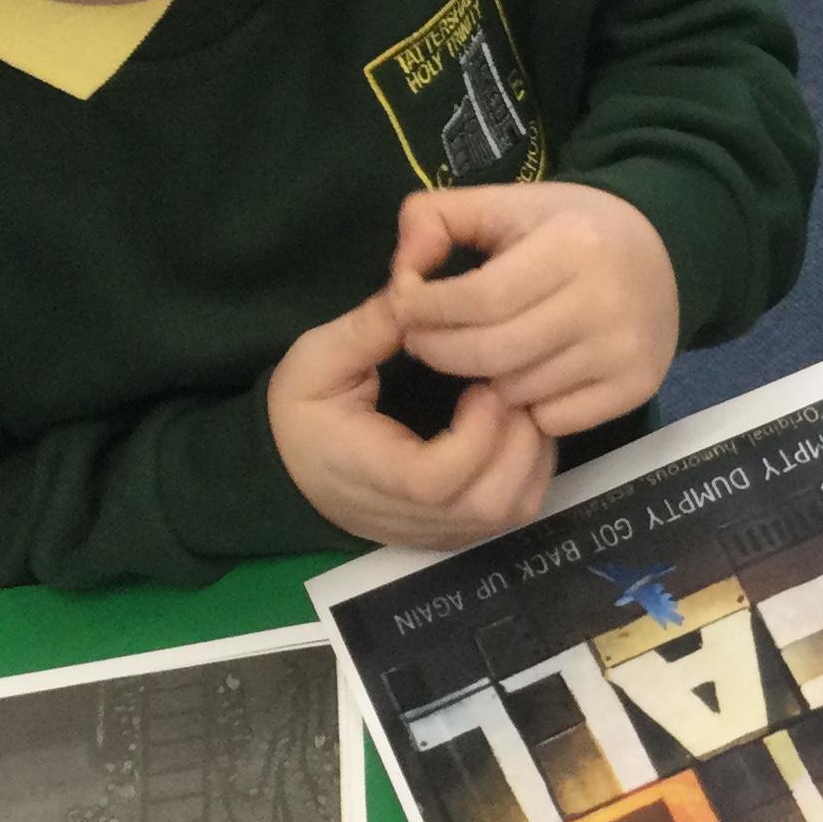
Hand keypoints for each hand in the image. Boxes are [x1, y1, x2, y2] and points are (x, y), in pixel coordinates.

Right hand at [268, 290, 555, 549]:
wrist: (291, 471)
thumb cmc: (304, 412)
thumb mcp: (318, 358)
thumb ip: (370, 328)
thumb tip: (419, 290)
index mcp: (366, 471)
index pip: (436, 481)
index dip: (477, 435)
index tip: (484, 385)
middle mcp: (408, 514)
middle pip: (490, 504)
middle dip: (518, 439)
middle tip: (512, 387)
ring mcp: (438, 531)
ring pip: (511, 510)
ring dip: (531, 452)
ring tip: (516, 403)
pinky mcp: (458, 532)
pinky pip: (514, 510)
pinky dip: (531, 468)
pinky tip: (515, 426)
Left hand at [389, 183, 680, 437]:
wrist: (664, 253)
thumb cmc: (569, 229)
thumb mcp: (505, 204)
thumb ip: (436, 219)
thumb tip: (403, 271)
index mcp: (572, 246)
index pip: (478, 298)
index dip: (426, 309)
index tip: (405, 307)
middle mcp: (606, 302)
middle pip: (492, 352)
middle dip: (439, 351)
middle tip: (423, 340)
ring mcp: (626, 351)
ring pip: (517, 391)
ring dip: (486, 378)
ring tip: (486, 350)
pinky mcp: (638, 387)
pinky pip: (553, 419)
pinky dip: (528, 405)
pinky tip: (530, 373)